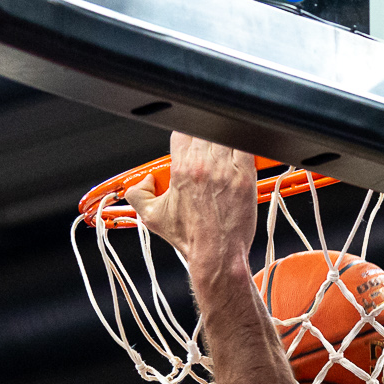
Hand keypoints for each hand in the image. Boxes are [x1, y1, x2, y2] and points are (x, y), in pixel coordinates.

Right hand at [126, 132, 257, 273]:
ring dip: (223, 141)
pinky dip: (242, 147)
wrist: (216, 254)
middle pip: (204, 129)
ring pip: (225, 134)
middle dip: (204, 138)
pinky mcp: (246, 175)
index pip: (182, 132)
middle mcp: (204, 165)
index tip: (188, 147)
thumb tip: (143, 180)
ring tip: (221, 158)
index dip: (185, 137)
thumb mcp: (152, 217)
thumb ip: (137, 194)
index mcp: (182, 169)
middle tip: (206, 153)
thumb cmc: (191, 238)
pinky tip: (238, 157)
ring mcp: (227, 168)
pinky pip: (246, 146)